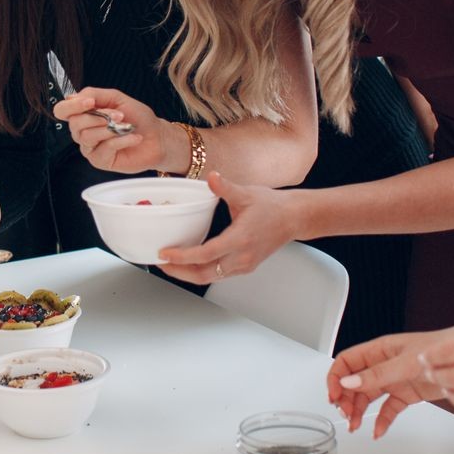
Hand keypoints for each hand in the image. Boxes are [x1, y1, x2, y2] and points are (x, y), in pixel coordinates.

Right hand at [54, 87, 176, 173]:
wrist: (156, 137)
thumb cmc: (137, 117)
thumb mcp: (116, 99)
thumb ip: (95, 94)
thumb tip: (74, 97)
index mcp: (83, 114)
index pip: (62, 110)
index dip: (72, 106)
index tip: (90, 103)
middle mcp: (83, 132)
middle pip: (74, 124)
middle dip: (98, 117)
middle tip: (119, 115)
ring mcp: (90, 147)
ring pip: (88, 137)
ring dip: (110, 129)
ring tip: (127, 126)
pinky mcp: (100, 161)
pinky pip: (104, 149)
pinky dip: (121, 140)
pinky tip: (133, 137)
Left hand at [155, 171, 298, 284]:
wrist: (293, 218)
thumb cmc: (272, 206)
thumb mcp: (246, 193)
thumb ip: (225, 187)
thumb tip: (211, 176)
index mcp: (240, 239)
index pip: (206, 254)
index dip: (183, 257)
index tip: (165, 254)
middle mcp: (242, 257)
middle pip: (204, 274)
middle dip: (179, 272)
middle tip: (160, 263)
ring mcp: (244, 265)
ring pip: (211, 277)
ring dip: (189, 273)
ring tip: (171, 264)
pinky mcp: (245, 266)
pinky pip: (219, 274)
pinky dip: (202, 271)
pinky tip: (191, 263)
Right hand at [326, 327, 453, 436]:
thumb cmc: (440, 349)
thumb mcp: (405, 362)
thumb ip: (377, 374)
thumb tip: (348, 382)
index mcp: (378, 350)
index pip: (346, 362)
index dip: (336, 378)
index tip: (334, 396)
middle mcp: (383, 364)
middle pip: (353, 382)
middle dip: (345, 399)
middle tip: (345, 415)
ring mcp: (394, 380)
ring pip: (367, 397)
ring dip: (358, 411)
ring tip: (355, 425)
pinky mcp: (406, 394)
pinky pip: (387, 409)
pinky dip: (381, 420)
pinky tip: (377, 430)